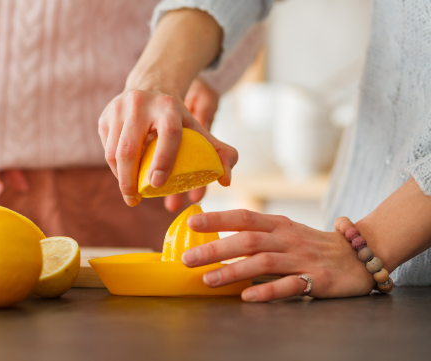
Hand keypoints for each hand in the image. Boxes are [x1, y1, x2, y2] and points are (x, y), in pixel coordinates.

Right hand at [98, 85, 235, 211]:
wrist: (151, 86)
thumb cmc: (178, 118)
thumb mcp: (200, 129)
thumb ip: (220, 153)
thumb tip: (225, 180)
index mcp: (169, 106)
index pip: (168, 134)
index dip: (163, 160)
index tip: (158, 185)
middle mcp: (140, 104)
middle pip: (130, 148)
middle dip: (129, 180)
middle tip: (136, 200)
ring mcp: (118, 109)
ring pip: (113, 152)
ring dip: (120, 177)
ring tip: (130, 193)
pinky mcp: (104, 117)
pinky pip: (107, 149)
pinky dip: (114, 167)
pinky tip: (124, 175)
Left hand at [181, 210, 374, 301]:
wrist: (361, 254)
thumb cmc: (312, 244)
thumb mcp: (284, 232)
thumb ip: (256, 234)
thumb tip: (215, 240)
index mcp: (278, 224)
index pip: (244, 216)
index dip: (217, 218)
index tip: (191, 222)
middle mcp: (288, 239)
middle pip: (248, 240)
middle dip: (216, 248)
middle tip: (188, 258)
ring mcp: (302, 259)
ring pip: (264, 262)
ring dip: (234, 271)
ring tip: (209, 280)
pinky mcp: (317, 279)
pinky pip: (290, 285)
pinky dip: (268, 291)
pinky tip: (247, 296)